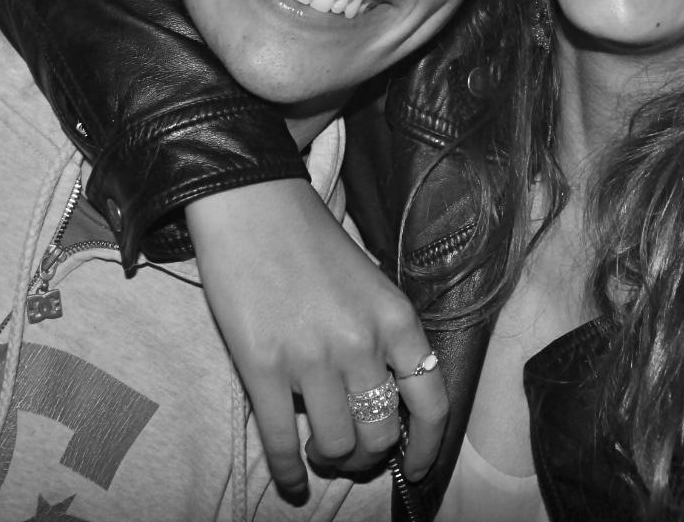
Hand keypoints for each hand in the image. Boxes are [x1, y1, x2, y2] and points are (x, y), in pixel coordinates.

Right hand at [187, 178, 445, 497]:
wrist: (251, 203)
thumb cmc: (310, 239)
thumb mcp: (371, 282)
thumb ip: (384, 336)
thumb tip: (387, 398)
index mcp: (396, 319)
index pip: (432, 403)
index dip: (427, 447)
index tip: (416, 466)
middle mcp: (361, 343)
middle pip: (380, 434)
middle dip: (367, 455)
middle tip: (351, 451)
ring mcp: (312, 358)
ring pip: (336, 444)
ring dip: (330, 459)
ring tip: (319, 451)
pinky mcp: (263, 366)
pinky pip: (281, 440)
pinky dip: (288, 470)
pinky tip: (290, 480)